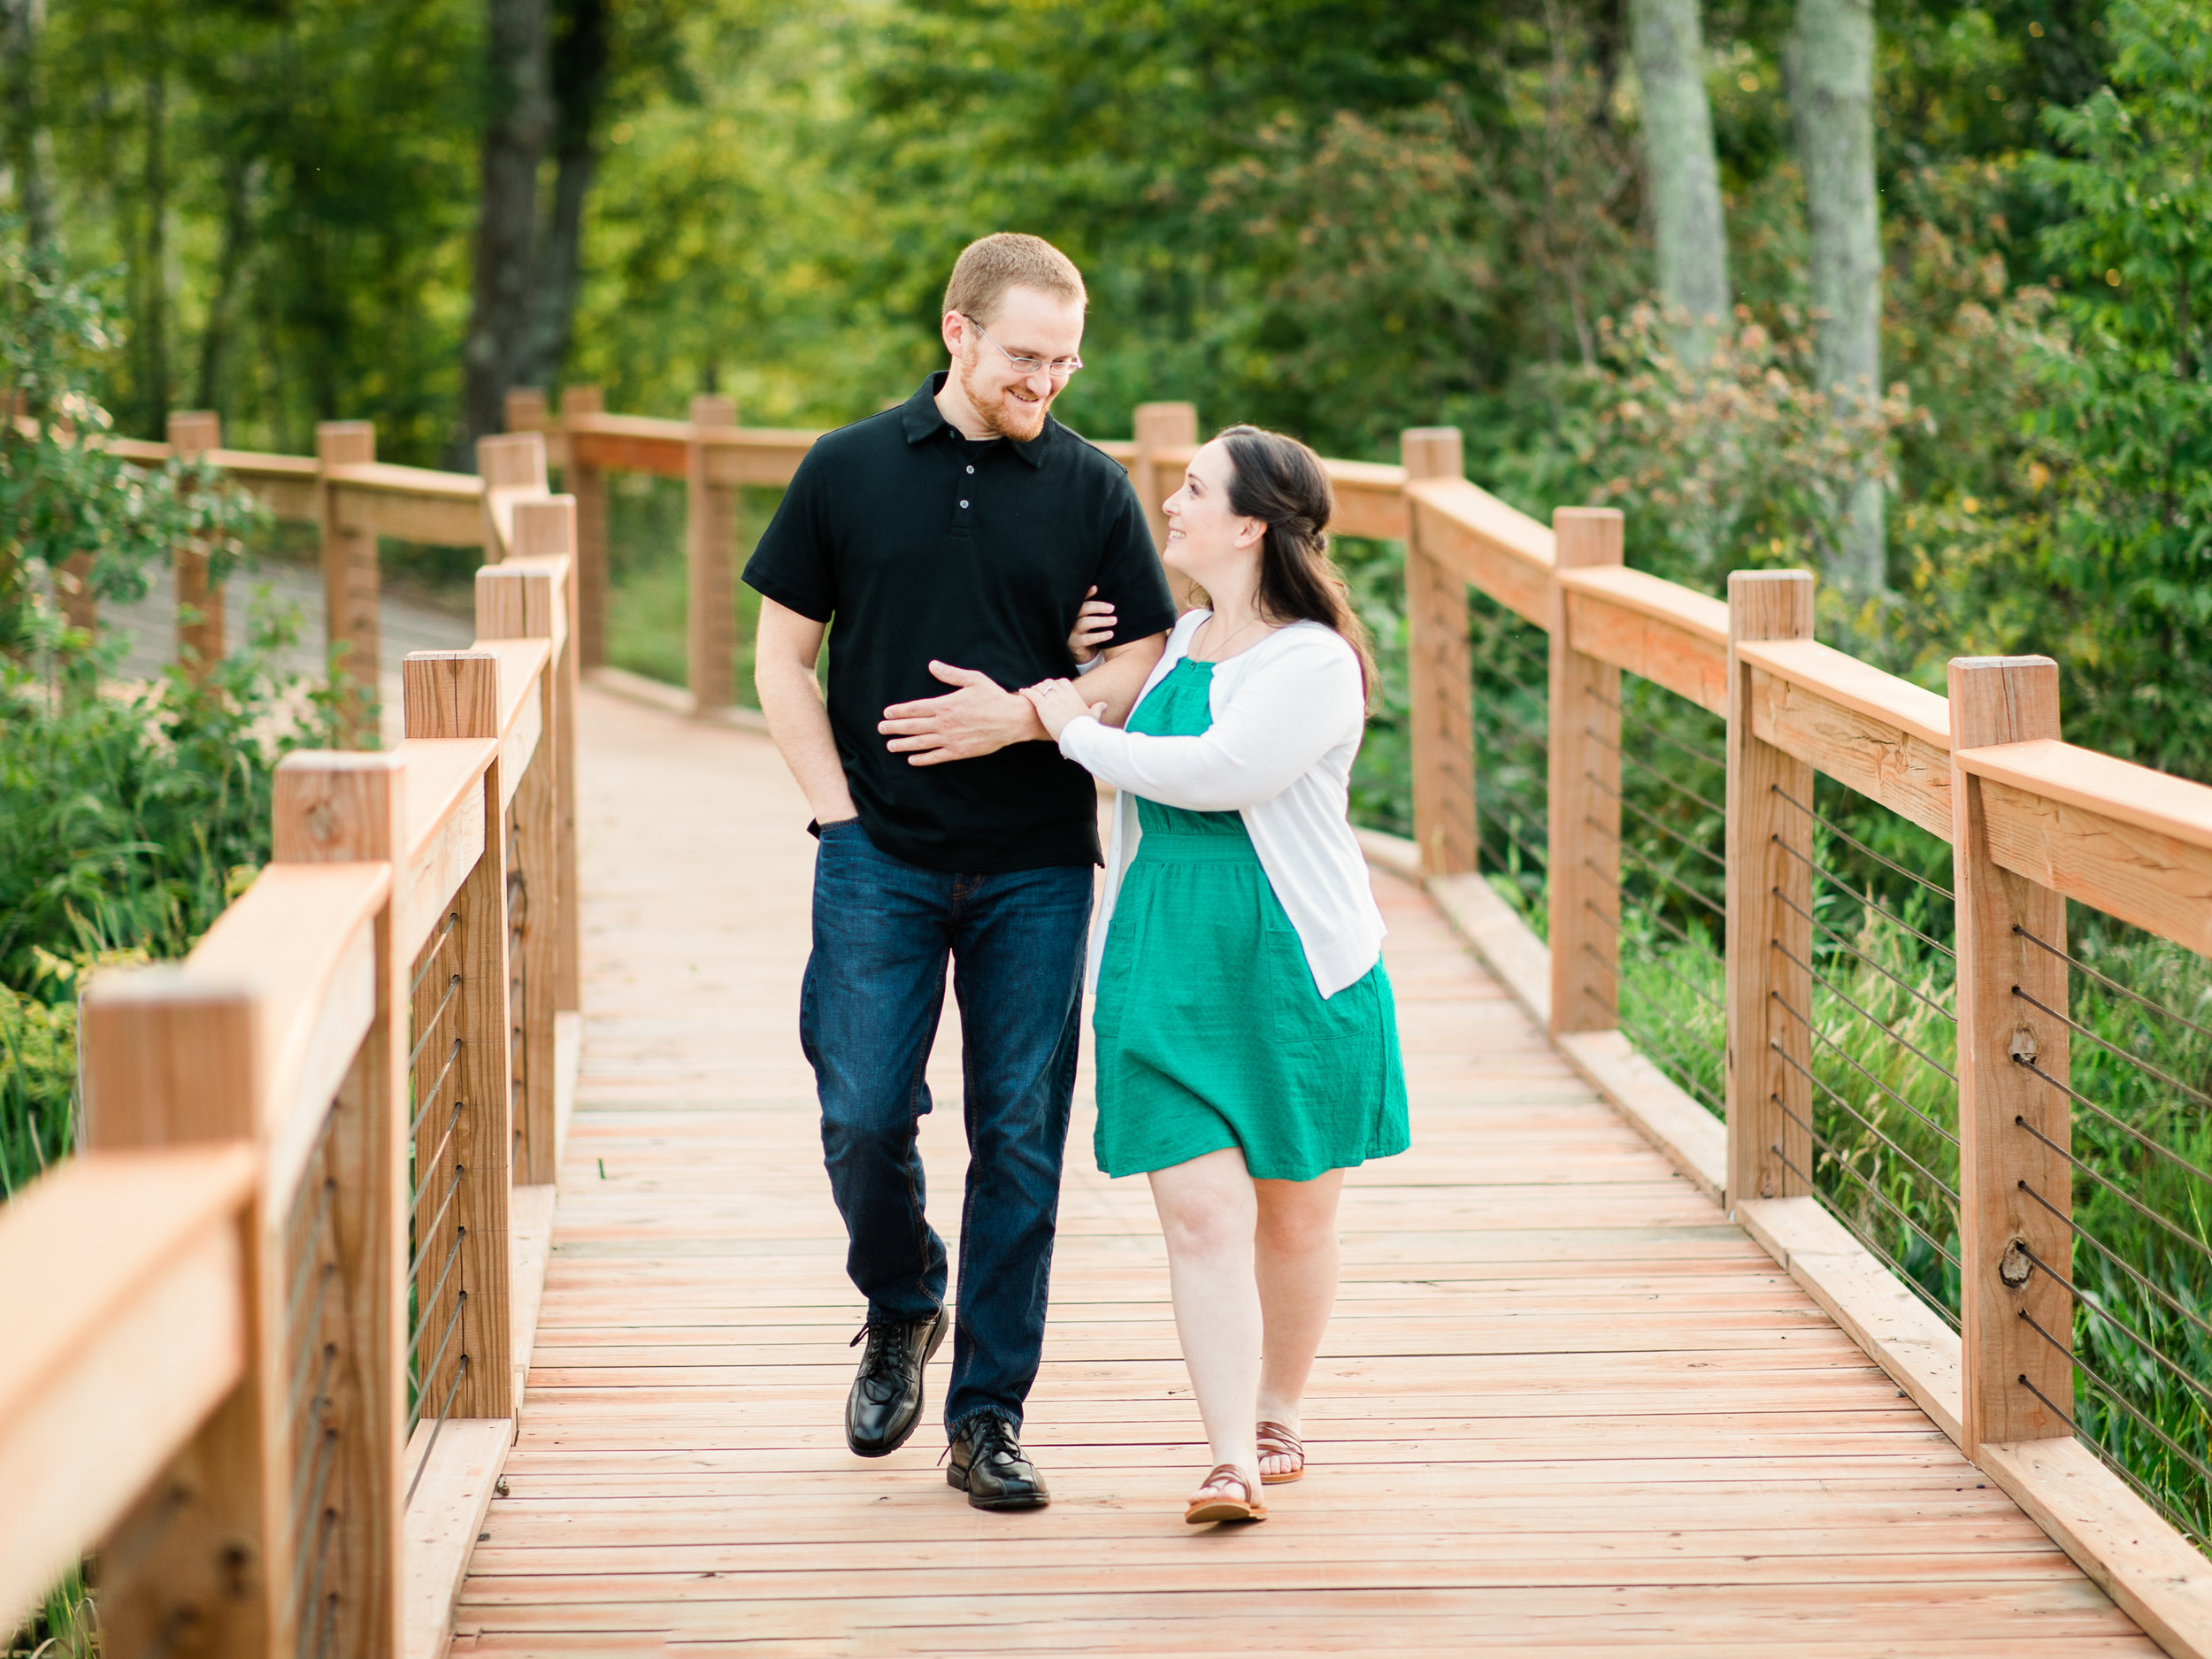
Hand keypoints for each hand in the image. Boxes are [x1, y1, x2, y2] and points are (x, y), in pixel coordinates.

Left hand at [879, 661, 1045, 765]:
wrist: (1012, 720)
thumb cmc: (993, 697)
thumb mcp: (973, 679)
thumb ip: (951, 674)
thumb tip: (932, 665)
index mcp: (946, 705)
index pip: (915, 708)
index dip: (899, 711)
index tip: (887, 713)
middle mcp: (945, 723)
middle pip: (913, 726)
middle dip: (895, 728)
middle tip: (880, 729)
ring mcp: (951, 739)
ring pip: (921, 743)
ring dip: (903, 745)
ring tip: (890, 746)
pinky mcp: (959, 751)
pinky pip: (937, 757)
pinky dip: (923, 759)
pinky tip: (912, 760)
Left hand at [1021, 678, 1107, 739]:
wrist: (1079, 736)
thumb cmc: (1086, 728)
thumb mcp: (1093, 716)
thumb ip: (1097, 708)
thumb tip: (1104, 704)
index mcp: (1074, 695)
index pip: (1063, 682)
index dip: (1056, 684)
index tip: (1053, 689)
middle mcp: (1063, 694)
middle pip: (1050, 683)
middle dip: (1044, 686)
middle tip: (1039, 691)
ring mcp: (1052, 700)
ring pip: (1040, 687)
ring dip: (1035, 689)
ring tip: (1030, 693)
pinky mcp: (1043, 707)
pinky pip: (1032, 695)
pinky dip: (1026, 692)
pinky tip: (1022, 692)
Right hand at [1068, 585, 1116, 663]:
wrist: (1083, 655)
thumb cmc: (1089, 634)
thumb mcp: (1091, 621)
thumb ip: (1095, 610)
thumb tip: (1106, 596)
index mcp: (1075, 612)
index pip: (1079, 600)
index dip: (1086, 594)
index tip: (1096, 588)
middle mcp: (1070, 620)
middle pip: (1082, 609)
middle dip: (1097, 607)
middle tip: (1112, 608)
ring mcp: (1070, 632)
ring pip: (1084, 623)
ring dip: (1100, 621)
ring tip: (1114, 620)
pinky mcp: (1074, 644)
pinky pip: (1087, 639)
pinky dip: (1100, 635)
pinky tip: (1110, 634)